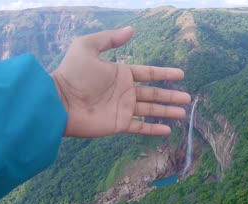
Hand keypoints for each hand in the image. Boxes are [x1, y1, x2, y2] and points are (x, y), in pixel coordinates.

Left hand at [51, 26, 190, 136]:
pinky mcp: (119, 124)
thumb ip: (109, 38)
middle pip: (154, 93)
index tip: (181, 75)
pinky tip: (167, 130)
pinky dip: (154, 130)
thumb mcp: (87, 47)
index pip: (149, 74)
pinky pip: (140, 127)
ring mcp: (123, 109)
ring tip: (183, 113)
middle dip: (171, 96)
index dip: (165, 74)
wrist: (59, 102)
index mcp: (121, 74)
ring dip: (167, 111)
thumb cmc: (72, 74)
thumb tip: (131, 30)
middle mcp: (125, 91)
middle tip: (188, 98)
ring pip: (151, 110)